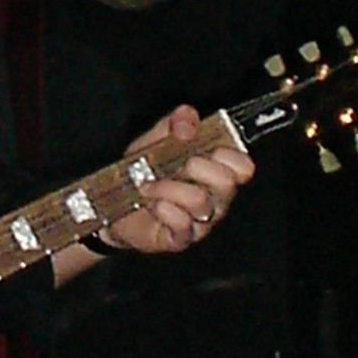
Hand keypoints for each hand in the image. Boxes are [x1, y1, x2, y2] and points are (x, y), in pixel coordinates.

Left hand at [103, 104, 254, 254]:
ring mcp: (201, 222)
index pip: (243, 166)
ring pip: (200, 200)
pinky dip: (164, 209)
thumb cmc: (144, 171)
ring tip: (149, 186)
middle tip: (174, 165)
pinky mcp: (181, 239)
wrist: (113, 204)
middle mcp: (215, 199)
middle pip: (227, 182)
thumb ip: (177, 122)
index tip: (206, 148)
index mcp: (216, 171)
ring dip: (169, 187)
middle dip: (196, 167)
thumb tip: (188, 117)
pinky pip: (183, 224)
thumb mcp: (158, 138)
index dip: (230, 155)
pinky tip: (153, 205)